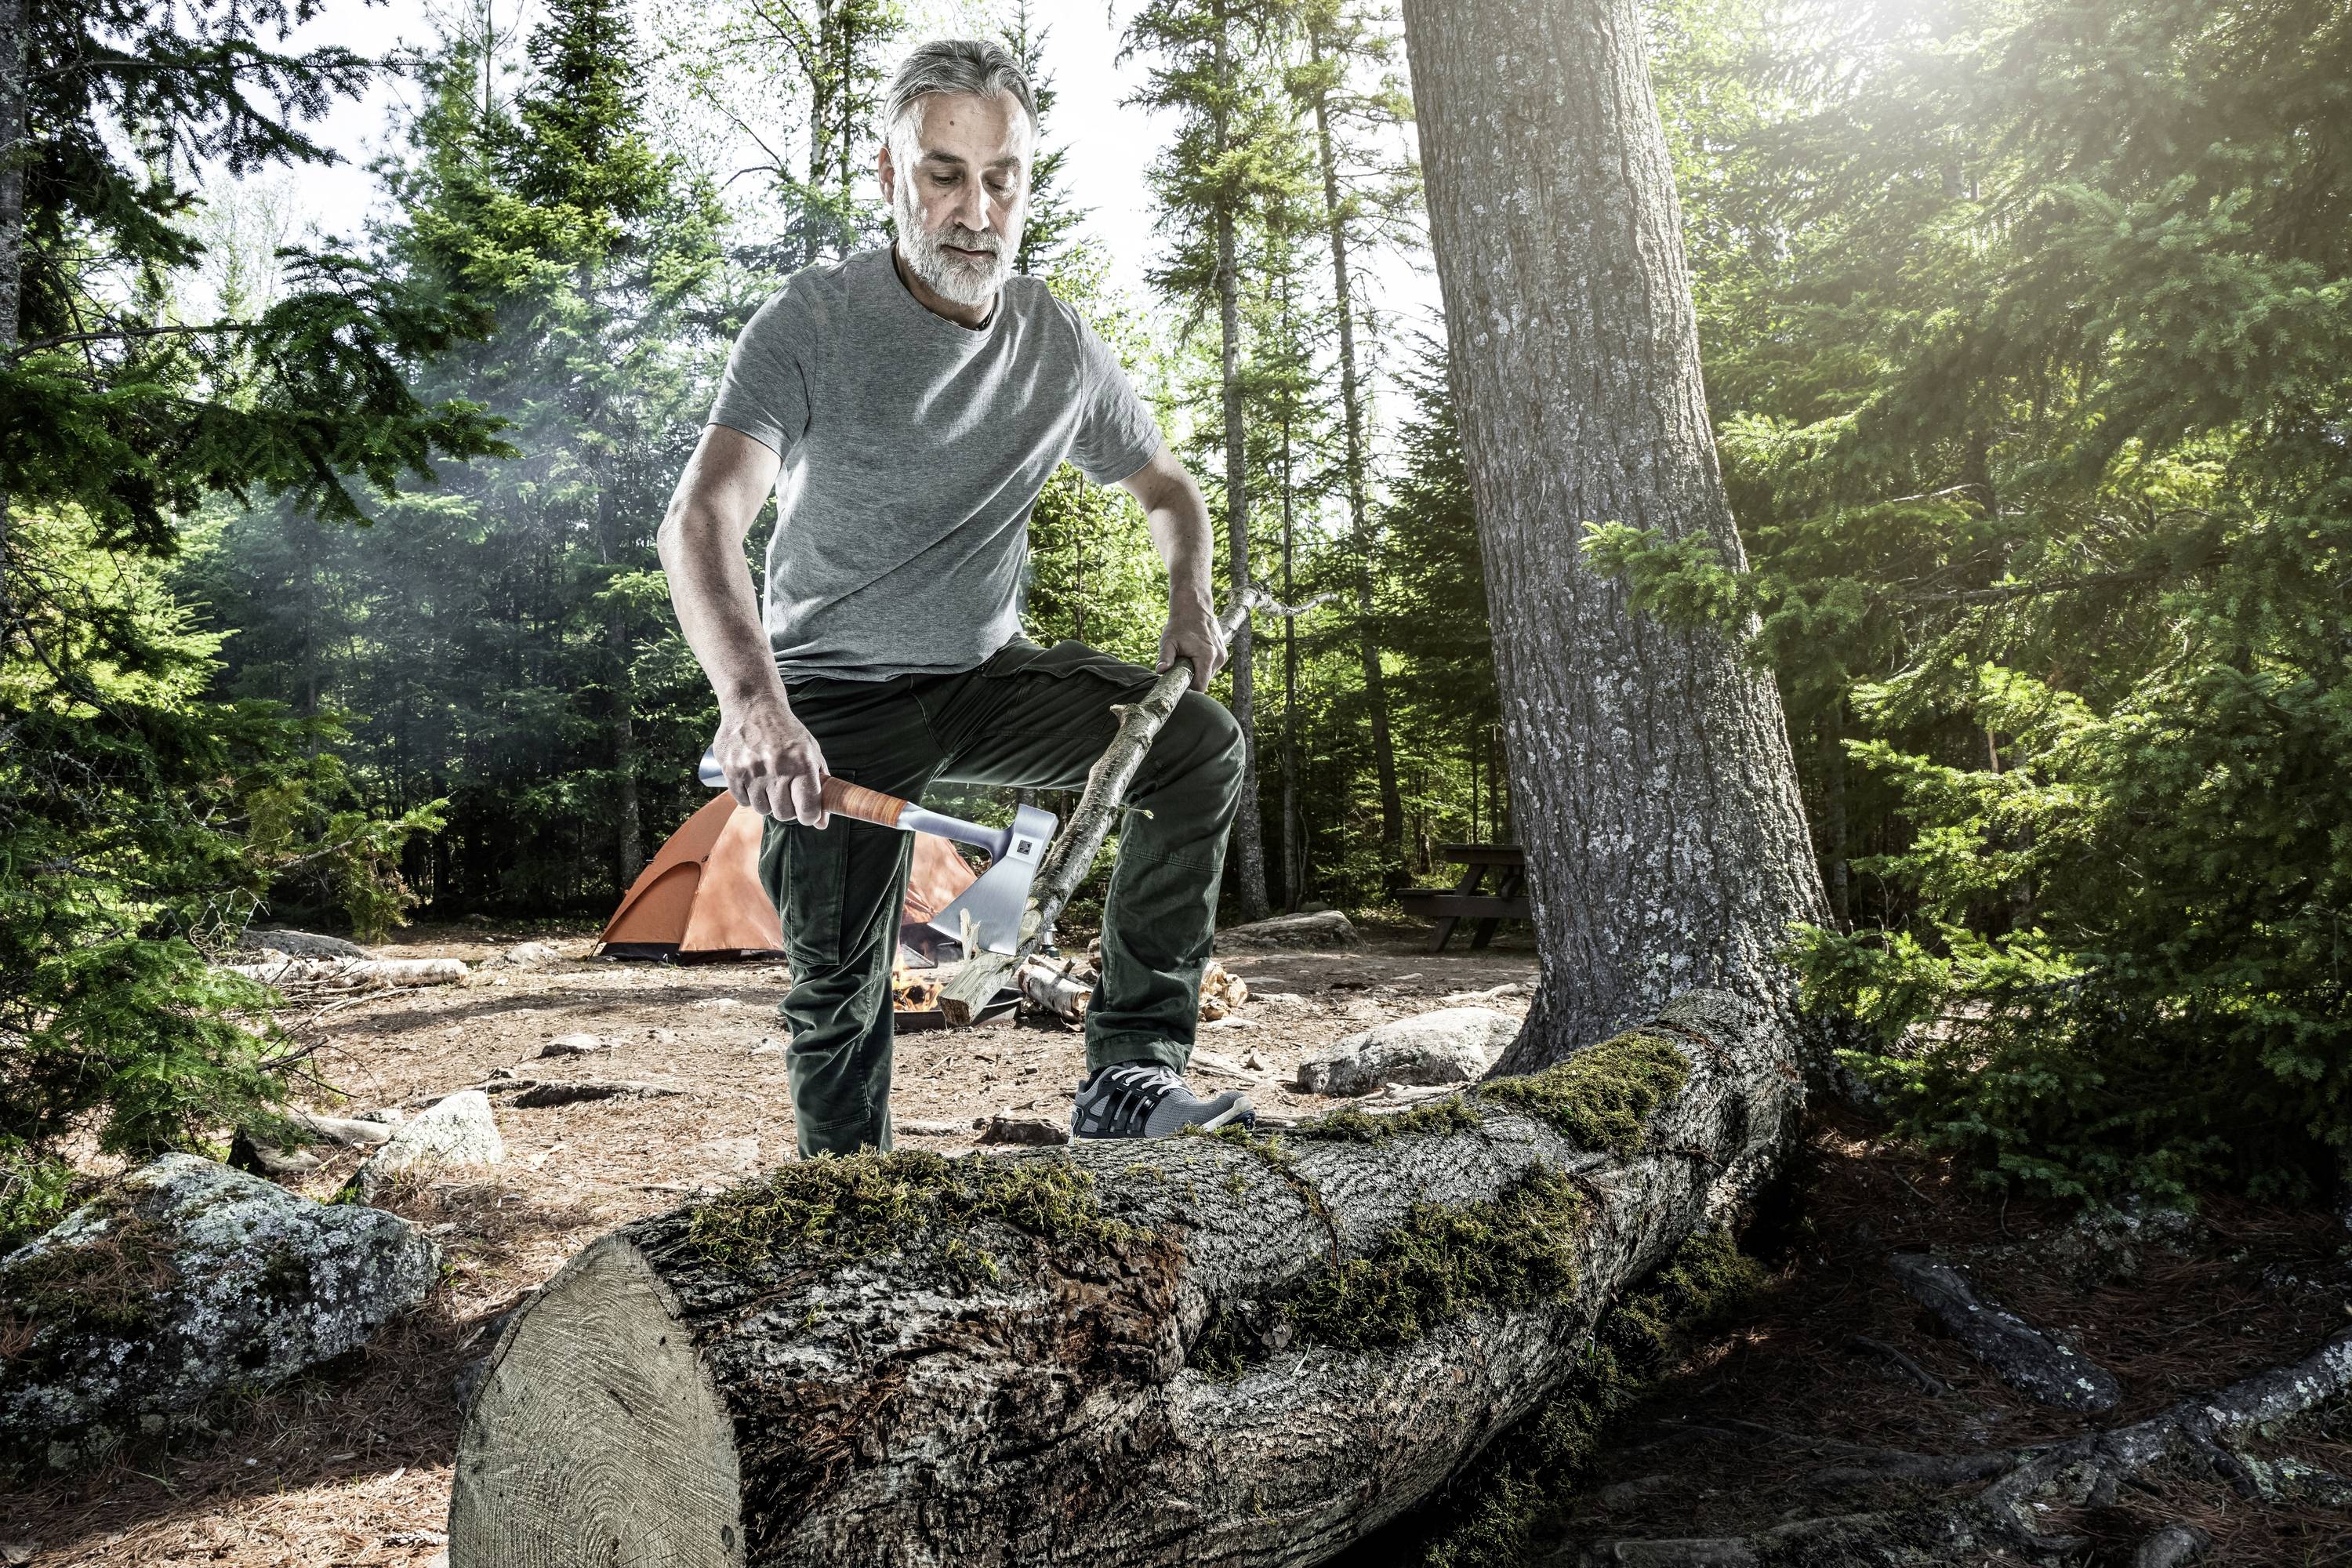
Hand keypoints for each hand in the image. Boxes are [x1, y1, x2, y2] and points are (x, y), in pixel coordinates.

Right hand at [712, 697, 829, 825]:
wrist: (753, 705)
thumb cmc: (787, 733)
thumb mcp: (810, 753)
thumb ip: (820, 788)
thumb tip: (821, 824)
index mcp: (802, 763)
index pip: (808, 809)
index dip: (809, 815)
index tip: (807, 812)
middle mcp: (778, 768)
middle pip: (784, 814)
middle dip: (787, 809)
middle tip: (786, 793)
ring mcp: (752, 770)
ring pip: (762, 809)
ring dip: (767, 801)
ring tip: (769, 782)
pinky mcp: (731, 770)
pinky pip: (743, 801)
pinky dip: (749, 795)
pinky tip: (753, 778)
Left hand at [1156, 596, 1227, 692]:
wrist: (1194, 607)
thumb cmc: (1180, 624)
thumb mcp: (1168, 641)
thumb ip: (1165, 657)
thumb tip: (1161, 670)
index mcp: (1207, 656)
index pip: (1201, 686)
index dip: (1189, 690)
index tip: (1178, 686)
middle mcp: (1218, 658)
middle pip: (1204, 681)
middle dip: (1191, 679)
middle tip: (1179, 669)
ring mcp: (1222, 656)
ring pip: (1208, 675)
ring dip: (1197, 672)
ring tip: (1187, 659)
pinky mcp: (1223, 654)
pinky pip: (1211, 668)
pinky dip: (1202, 666)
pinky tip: (1194, 656)